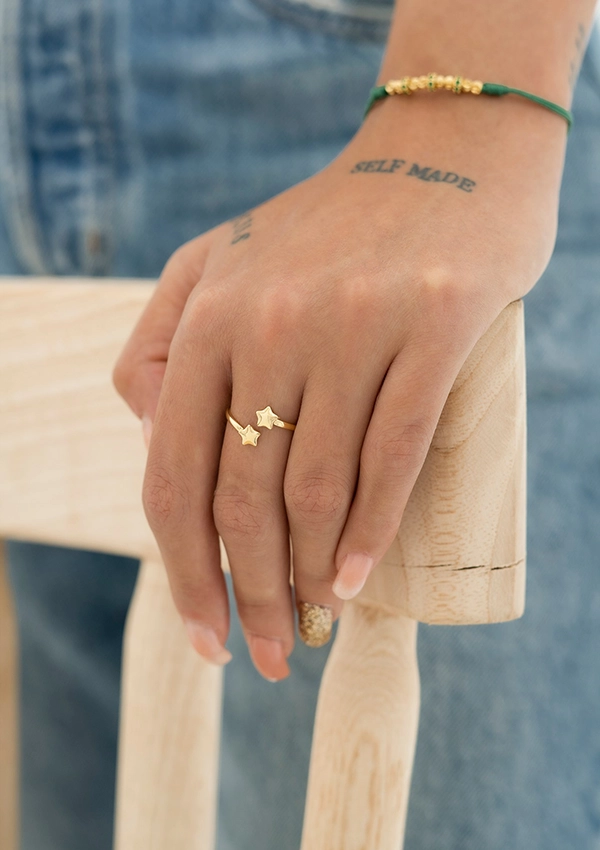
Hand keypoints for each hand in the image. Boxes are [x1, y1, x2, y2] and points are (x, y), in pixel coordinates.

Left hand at [113, 96, 565, 680]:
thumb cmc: (330, 228)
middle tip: (265, 653)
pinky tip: (356, 582)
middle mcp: (269, 319)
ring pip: (315, 486)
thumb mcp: (219, 260)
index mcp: (208, 313)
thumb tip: (149, 435)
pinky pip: (392, 453)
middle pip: (241, 496)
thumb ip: (162, 341)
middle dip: (246, 595)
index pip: (173, 472)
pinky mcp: (434, 325)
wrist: (445, 153)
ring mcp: (353, 323)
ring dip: (309, 577)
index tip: (205, 636)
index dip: (182, 572)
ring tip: (314, 620)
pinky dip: (369, 533)